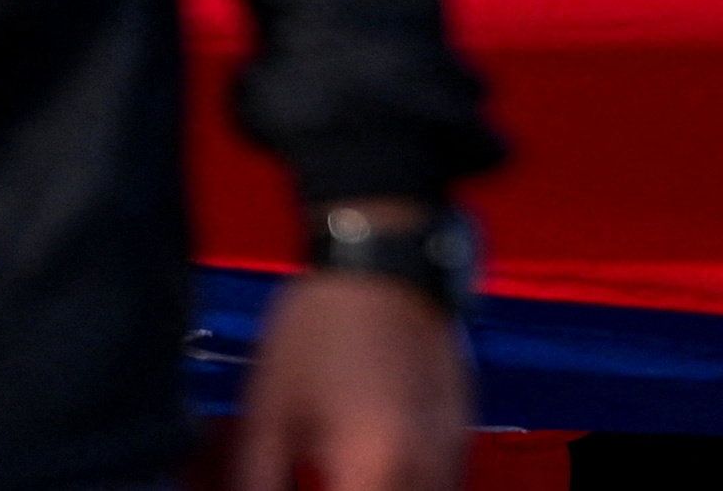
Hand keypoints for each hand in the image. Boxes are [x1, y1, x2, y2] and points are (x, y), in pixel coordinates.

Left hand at [226, 269, 468, 490]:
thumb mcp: (267, 414)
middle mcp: (425, 470)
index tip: (289, 488)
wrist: (381, 255)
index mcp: (373, 468)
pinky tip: (374, 472)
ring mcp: (452, 452)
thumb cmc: (316, 328)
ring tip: (341, 473)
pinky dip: (409, 487)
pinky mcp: (463, 433)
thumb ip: (259, 482)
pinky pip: (442, 486)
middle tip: (317, 479)